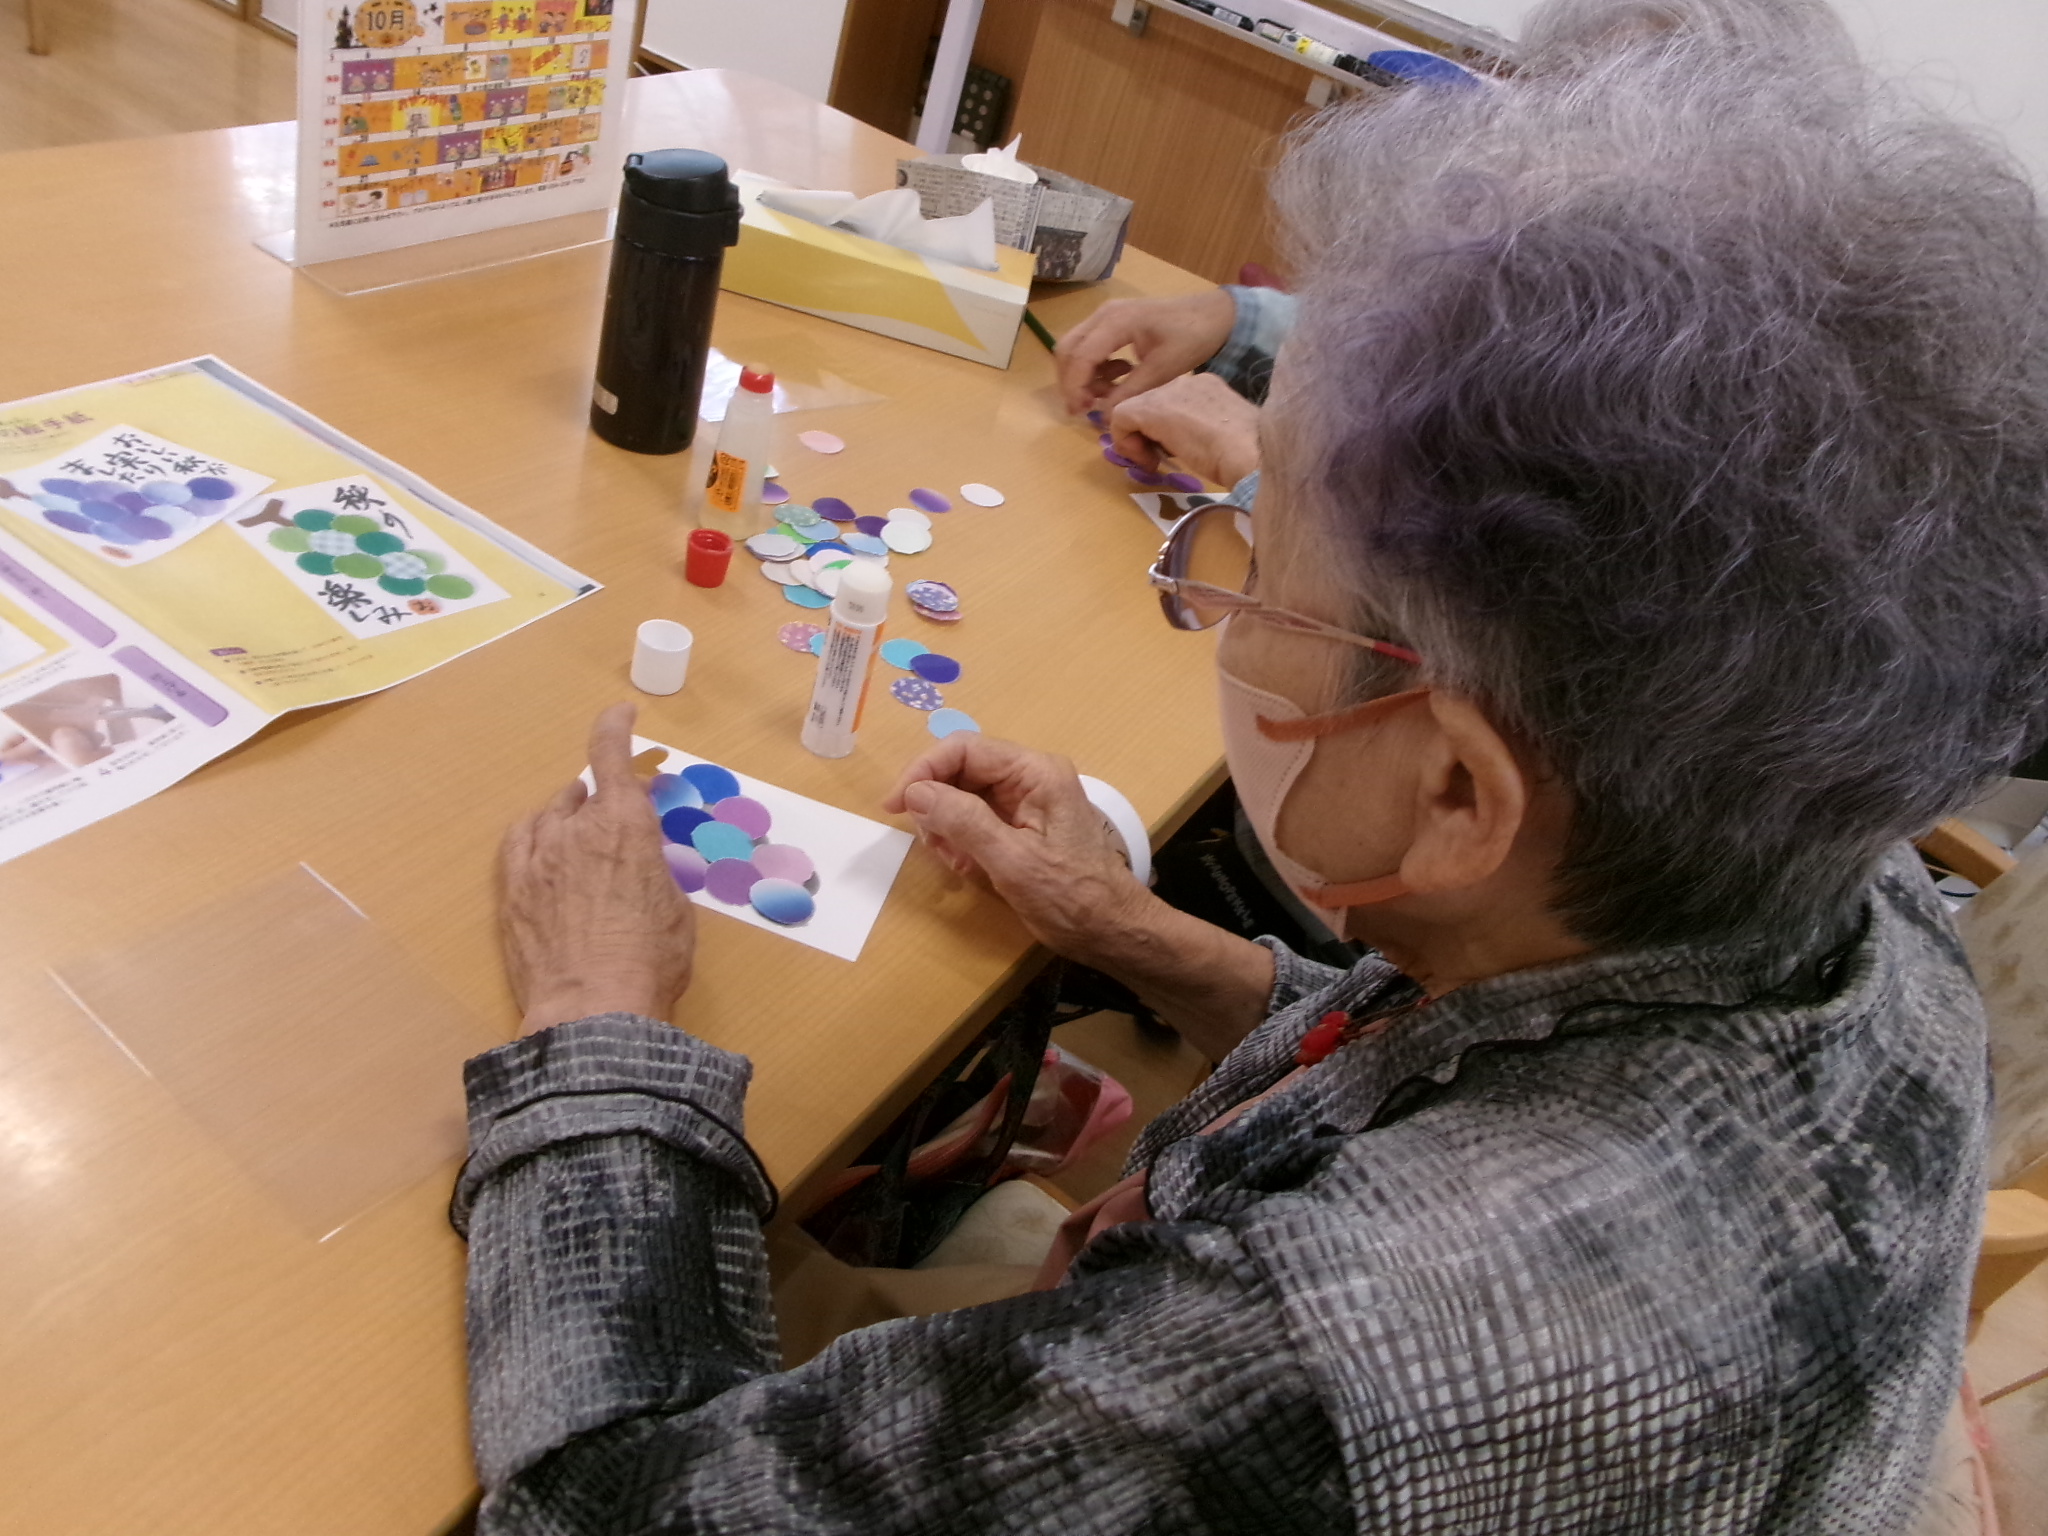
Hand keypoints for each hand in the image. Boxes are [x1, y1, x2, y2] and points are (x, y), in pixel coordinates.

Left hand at [500, 703, 695, 1034]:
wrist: (594, 1010)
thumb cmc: (651, 961)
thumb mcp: (674, 905)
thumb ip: (655, 867)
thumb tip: (644, 857)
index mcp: (626, 825)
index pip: (612, 754)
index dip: (616, 726)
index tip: (622, 713)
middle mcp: (576, 829)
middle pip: (582, 792)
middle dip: (601, 796)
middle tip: (616, 814)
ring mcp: (538, 858)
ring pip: (548, 815)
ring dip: (565, 814)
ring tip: (577, 828)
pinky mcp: (513, 890)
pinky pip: (519, 842)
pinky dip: (534, 833)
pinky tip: (539, 841)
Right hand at [883, 735, 1158, 966]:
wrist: (1113, 932)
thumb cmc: (1072, 898)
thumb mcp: (1013, 862)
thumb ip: (964, 822)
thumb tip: (916, 793)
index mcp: (1036, 773)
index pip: (964, 749)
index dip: (923, 771)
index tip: (894, 806)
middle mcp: (1030, 777)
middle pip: (961, 770)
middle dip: (936, 804)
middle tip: (932, 845)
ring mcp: (1027, 801)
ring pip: (963, 796)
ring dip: (947, 827)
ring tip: (957, 862)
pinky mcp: (1022, 825)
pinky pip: (976, 820)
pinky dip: (962, 841)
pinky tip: (969, 868)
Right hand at [1054, 289, 1238, 414]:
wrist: (1212, 315)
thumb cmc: (1192, 338)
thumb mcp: (1162, 370)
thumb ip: (1130, 392)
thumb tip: (1103, 414)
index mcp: (1115, 322)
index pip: (1080, 357)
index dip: (1075, 388)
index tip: (1080, 413)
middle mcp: (1104, 314)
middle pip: (1067, 349)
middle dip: (1071, 382)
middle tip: (1084, 409)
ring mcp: (1106, 315)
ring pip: (1075, 348)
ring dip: (1083, 375)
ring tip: (1106, 395)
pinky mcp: (1112, 321)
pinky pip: (1090, 346)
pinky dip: (1096, 367)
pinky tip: (1119, 377)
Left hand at [1109, 373, 1262, 487]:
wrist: (1252, 452)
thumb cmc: (1248, 453)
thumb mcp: (1224, 434)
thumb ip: (1202, 430)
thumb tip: (1181, 443)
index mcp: (1207, 386)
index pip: (1172, 403)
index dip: (1166, 430)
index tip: (1175, 453)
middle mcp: (1186, 381)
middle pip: (1151, 404)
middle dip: (1148, 434)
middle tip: (1160, 459)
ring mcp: (1168, 391)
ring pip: (1134, 410)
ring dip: (1138, 440)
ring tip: (1155, 461)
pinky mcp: (1150, 408)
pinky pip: (1120, 419)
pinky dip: (1126, 443)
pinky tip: (1148, 460)